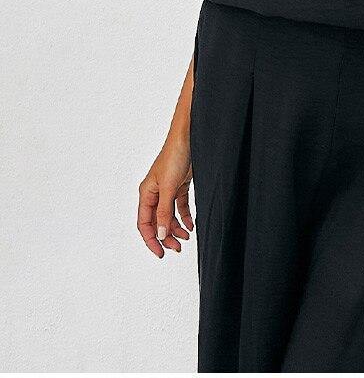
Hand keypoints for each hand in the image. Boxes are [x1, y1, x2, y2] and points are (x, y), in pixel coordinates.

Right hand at [137, 134, 192, 257]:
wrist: (189, 138)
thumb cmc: (174, 157)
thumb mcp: (169, 187)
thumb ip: (164, 212)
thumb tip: (160, 234)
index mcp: (146, 194)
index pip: (144, 223)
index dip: (151, 240)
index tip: (161, 253)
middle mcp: (155, 193)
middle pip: (157, 222)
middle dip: (166, 236)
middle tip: (178, 248)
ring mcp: (167, 189)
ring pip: (169, 216)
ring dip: (176, 228)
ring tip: (187, 237)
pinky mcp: (180, 185)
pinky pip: (179, 206)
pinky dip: (185, 217)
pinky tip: (191, 225)